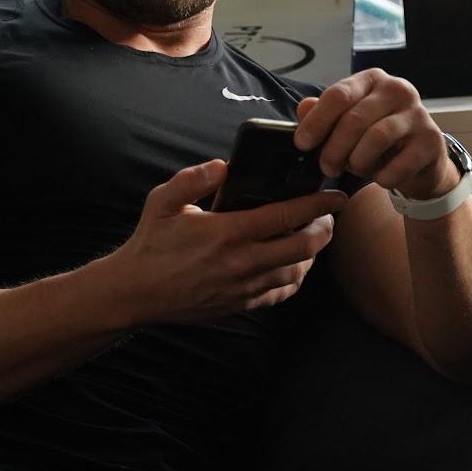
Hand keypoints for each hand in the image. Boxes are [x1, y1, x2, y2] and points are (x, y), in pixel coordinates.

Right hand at [108, 161, 346, 321]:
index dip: (318, 204)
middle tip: (329, 216)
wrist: (134, 293)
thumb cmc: (150, 244)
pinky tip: (294, 265)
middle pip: (303, 246)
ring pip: (297, 272)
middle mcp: (242, 262)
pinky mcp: (240, 305)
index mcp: (228, 232)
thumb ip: (194, 178)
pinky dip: (295, 278)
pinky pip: (280, 293)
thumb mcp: (163, 202)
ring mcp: (243, 287)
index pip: (287, 215)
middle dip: (325, 229)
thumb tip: (224, 165)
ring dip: (312, 254)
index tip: (336, 195)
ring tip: (314, 237)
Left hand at [293, 70, 456, 200]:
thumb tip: (303, 108)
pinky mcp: (432, 141)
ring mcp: (418, 114)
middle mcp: (398, 89)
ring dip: (358, 162)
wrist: (422, 160)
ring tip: (356, 169)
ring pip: (376, 138)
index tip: (302, 143)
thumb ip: (324, 115)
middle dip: (334, 149)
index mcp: (373, 80)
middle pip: (355, 118)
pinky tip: (381, 178)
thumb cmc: (378, 140)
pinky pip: (399, 164)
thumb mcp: (347, 125)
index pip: (339, 94)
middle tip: (327, 168)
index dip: (317, 121)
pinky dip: (383, 177)